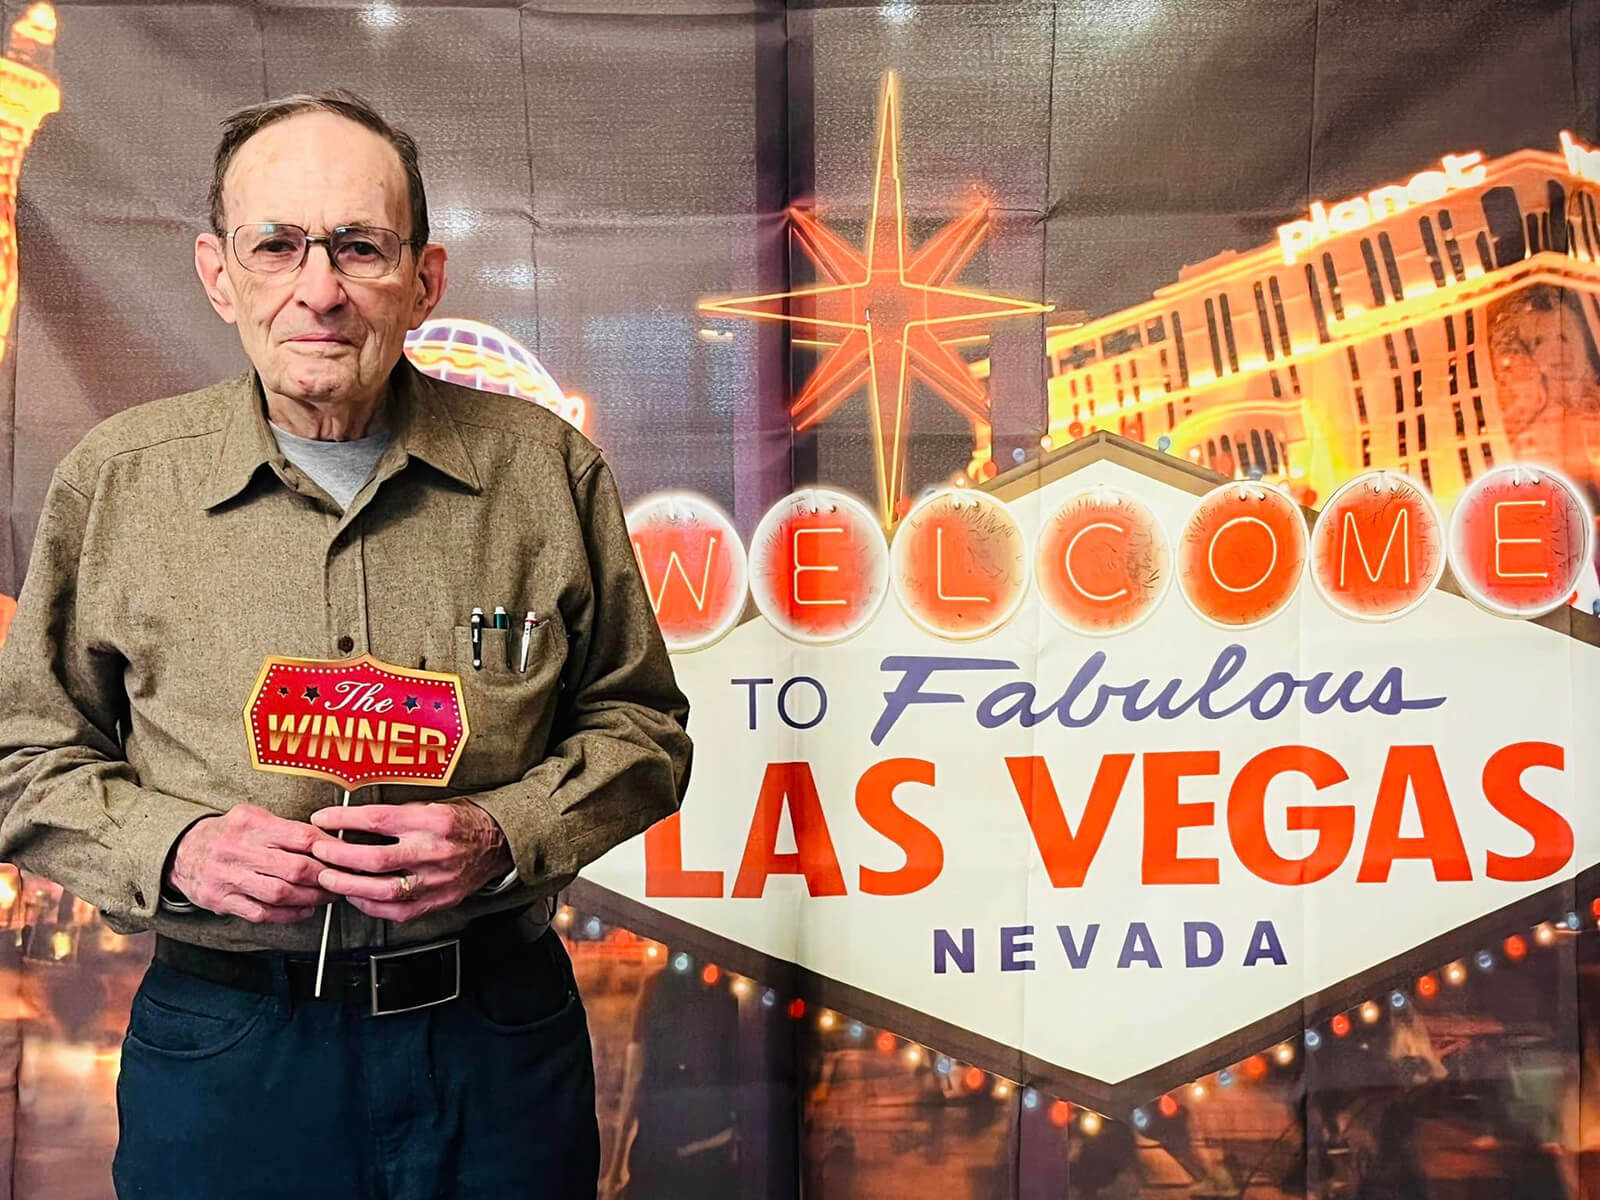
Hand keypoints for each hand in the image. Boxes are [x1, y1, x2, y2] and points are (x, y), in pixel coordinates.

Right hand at [167, 805, 338, 924]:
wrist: (180, 852)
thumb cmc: (226, 833)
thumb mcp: (252, 817)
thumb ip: (285, 828)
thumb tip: (328, 841)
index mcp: (250, 824)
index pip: (301, 837)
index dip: (329, 848)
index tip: (345, 855)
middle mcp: (238, 850)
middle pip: (295, 868)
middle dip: (325, 877)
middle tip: (341, 879)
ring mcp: (228, 878)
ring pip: (280, 894)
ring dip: (311, 898)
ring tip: (327, 896)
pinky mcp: (222, 901)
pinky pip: (262, 913)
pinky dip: (288, 915)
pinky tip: (304, 910)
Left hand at [308, 800, 514, 921]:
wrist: (498, 844)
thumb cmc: (462, 823)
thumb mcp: (432, 806)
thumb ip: (397, 816)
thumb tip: (353, 821)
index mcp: (433, 821)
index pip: (378, 820)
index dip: (344, 819)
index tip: (323, 818)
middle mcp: (434, 852)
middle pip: (375, 859)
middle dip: (339, 856)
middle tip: (319, 852)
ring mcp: (436, 881)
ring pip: (383, 891)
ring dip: (348, 886)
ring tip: (328, 879)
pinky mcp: (438, 901)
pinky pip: (397, 911)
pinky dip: (371, 906)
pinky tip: (356, 897)